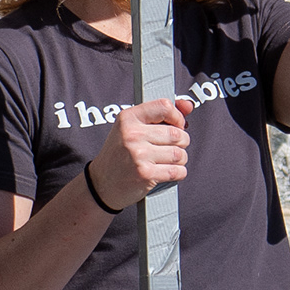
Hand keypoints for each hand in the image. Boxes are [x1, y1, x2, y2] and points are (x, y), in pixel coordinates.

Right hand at [83, 96, 188, 211]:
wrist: (101, 184)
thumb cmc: (120, 154)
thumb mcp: (133, 129)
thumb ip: (162, 115)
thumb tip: (188, 105)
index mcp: (128, 118)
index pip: (165, 106)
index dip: (177, 117)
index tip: (176, 125)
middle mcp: (132, 134)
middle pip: (177, 134)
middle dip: (180, 142)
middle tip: (168, 148)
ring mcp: (139, 155)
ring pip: (180, 154)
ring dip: (179, 160)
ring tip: (166, 161)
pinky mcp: (146, 174)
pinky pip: (178, 171)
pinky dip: (178, 173)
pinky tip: (165, 172)